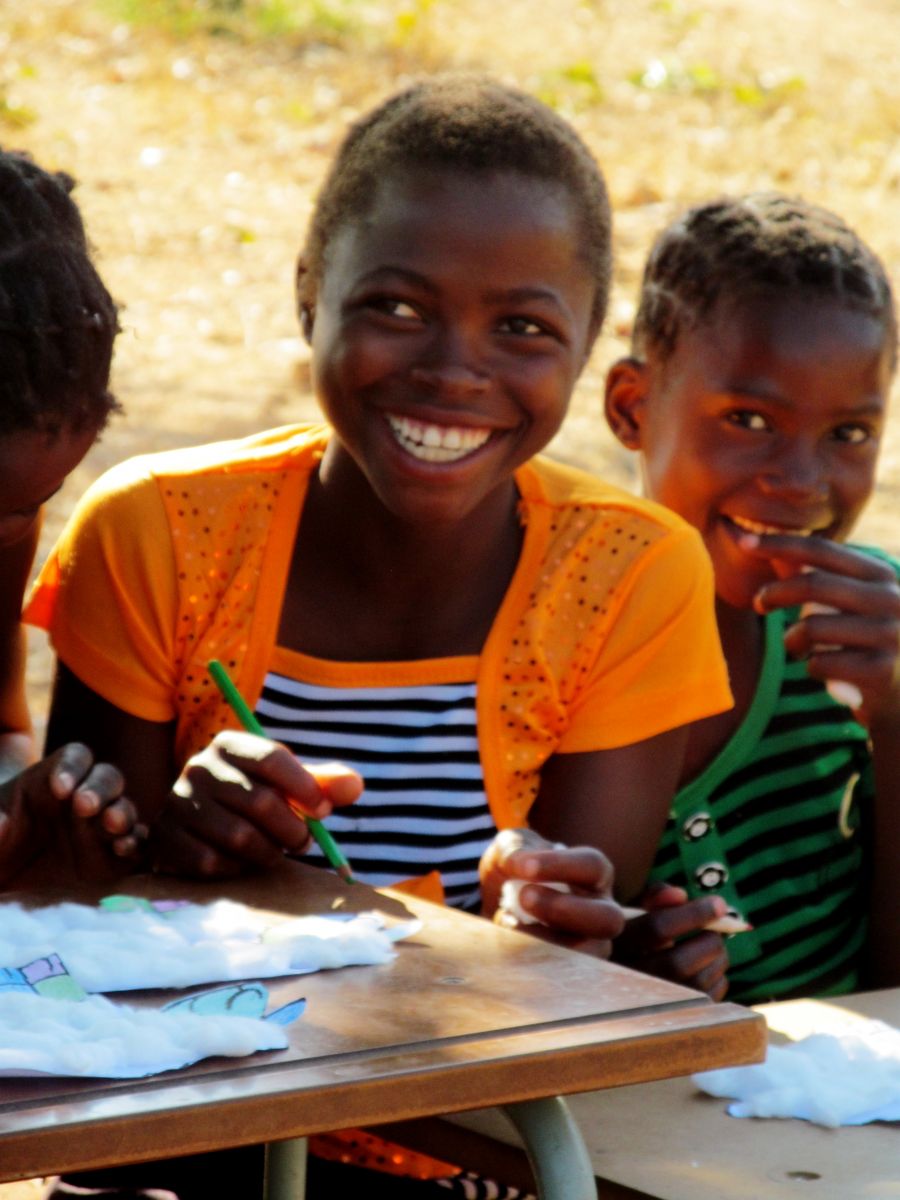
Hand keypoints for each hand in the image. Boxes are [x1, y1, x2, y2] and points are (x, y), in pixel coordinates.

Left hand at [0, 743, 140, 885]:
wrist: (6, 881)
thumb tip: (0, 825)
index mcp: (53, 780)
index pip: (75, 757)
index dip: (72, 767)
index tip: (59, 788)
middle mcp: (84, 798)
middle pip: (107, 778)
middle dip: (100, 789)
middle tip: (85, 806)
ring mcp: (101, 827)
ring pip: (124, 808)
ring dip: (122, 814)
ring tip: (112, 825)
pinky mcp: (113, 857)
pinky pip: (135, 843)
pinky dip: (136, 842)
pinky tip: (123, 849)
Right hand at [152, 729, 362, 877]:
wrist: (193, 825)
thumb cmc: (250, 799)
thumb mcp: (285, 784)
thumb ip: (321, 784)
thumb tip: (355, 786)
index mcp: (229, 744)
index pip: (273, 758)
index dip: (306, 788)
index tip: (323, 812)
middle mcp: (198, 767)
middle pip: (262, 802)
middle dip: (293, 830)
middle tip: (302, 841)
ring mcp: (178, 803)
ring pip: (240, 837)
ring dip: (268, 852)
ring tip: (273, 851)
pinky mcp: (165, 839)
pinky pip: (214, 863)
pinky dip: (236, 868)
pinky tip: (240, 861)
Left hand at [480, 828, 623, 955]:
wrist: (499, 901)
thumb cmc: (517, 868)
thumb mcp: (512, 848)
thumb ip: (515, 850)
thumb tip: (519, 865)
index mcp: (594, 872)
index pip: (592, 866)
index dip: (561, 866)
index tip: (526, 867)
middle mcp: (601, 909)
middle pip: (608, 918)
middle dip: (565, 910)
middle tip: (525, 897)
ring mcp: (591, 943)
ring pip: (590, 954)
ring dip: (548, 941)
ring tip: (509, 924)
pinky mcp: (571, 969)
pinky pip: (563, 974)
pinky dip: (533, 961)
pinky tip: (506, 943)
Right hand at [612, 882, 730, 999]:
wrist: (620, 976)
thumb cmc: (636, 933)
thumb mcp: (637, 910)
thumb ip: (656, 897)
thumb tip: (680, 895)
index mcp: (617, 944)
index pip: (657, 928)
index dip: (693, 914)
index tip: (720, 904)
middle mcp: (629, 977)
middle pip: (678, 962)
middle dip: (708, 942)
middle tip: (717, 931)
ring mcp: (650, 1002)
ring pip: (696, 983)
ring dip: (717, 960)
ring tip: (713, 947)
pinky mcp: (674, 1017)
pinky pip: (708, 998)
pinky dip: (718, 979)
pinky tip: (708, 968)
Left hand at [744, 533, 899, 723]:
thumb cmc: (865, 640)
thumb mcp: (852, 602)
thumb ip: (819, 578)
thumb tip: (765, 545)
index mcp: (881, 574)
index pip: (822, 550)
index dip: (780, 544)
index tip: (744, 542)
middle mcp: (891, 599)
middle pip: (812, 584)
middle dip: (774, 593)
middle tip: (758, 604)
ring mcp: (890, 635)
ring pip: (811, 627)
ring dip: (792, 641)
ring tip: (799, 648)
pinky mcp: (881, 671)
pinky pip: (819, 663)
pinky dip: (810, 667)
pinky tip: (823, 671)